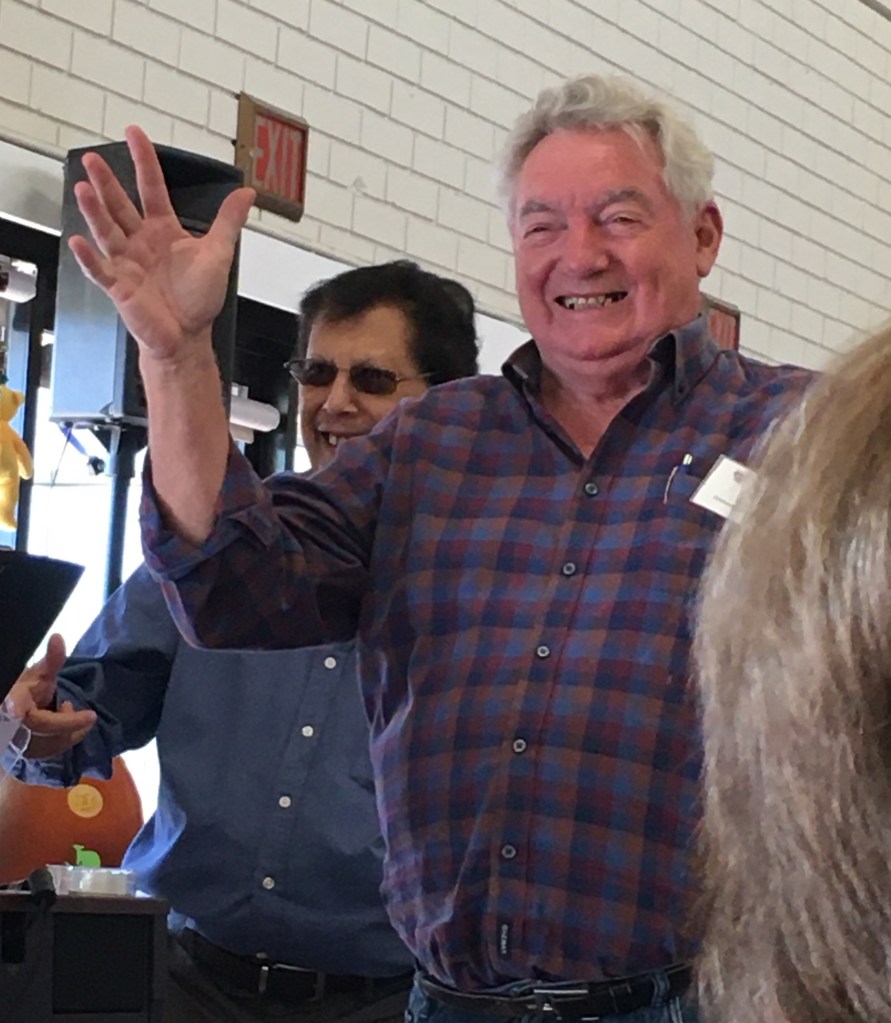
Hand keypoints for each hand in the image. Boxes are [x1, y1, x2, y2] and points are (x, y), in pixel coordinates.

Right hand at [4, 634, 96, 758]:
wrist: (16, 712)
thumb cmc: (29, 691)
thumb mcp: (40, 675)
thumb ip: (52, 660)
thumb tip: (58, 637)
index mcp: (12, 701)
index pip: (13, 705)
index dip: (13, 707)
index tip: (15, 711)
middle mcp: (11, 724)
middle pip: (42, 727)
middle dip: (68, 723)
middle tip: (89, 716)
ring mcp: (15, 742)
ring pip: (49, 743)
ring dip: (68, 731)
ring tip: (67, 714)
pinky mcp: (23, 754)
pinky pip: (49, 752)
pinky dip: (64, 740)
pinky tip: (65, 727)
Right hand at [68, 125, 255, 362]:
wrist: (188, 336)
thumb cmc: (200, 299)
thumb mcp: (218, 254)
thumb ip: (229, 222)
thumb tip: (247, 193)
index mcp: (163, 230)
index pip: (151, 188)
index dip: (143, 161)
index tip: (134, 134)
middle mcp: (141, 242)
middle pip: (120, 205)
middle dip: (107, 182)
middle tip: (93, 158)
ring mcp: (127, 262)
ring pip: (106, 231)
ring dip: (94, 211)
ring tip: (83, 188)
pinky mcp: (119, 286)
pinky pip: (99, 269)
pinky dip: (88, 257)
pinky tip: (79, 241)